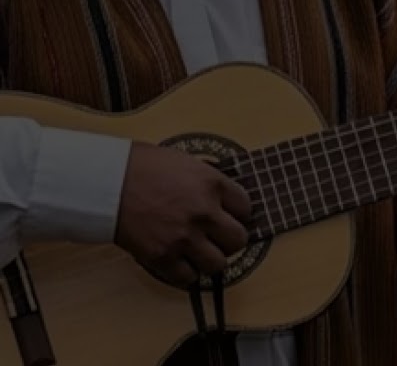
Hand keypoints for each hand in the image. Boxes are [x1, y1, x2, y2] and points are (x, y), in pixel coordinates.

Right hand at [114, 142, 251, 287]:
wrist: (105, 181)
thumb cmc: (140, 166)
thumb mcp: (186, 163)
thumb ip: (207, 182)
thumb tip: (221, 199)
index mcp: (212, 184)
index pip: (246, 208)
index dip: (238, 214)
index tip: (230, 216)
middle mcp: (204, 212)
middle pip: (238, 240)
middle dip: (230, 240)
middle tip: (218, 237)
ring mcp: (184, 236)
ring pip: (218, 264)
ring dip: (210, 259)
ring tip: (200, 252)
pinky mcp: (162, 256)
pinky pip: (187, 277)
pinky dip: (186, 273)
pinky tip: (180, 262)